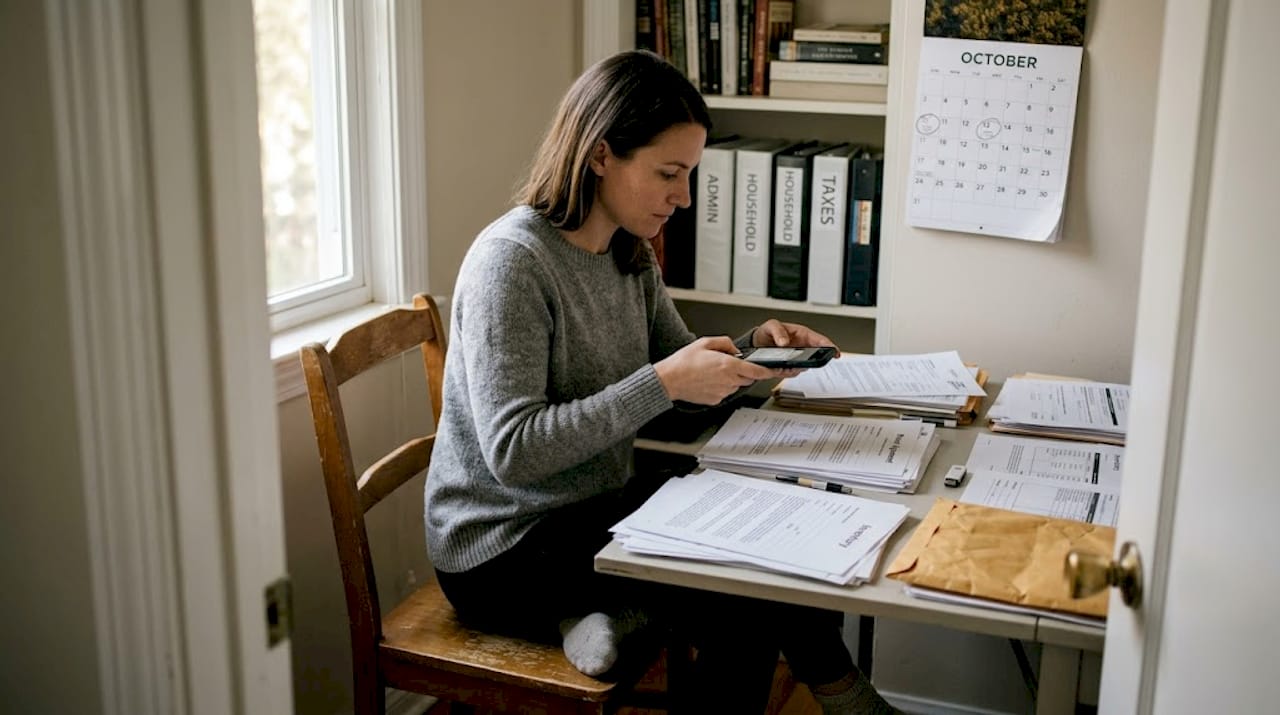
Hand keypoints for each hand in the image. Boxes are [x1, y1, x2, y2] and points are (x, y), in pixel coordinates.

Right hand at [654, 336, 778, 404]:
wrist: (669, 380)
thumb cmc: (683, 363)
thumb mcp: (705, 342)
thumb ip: (725, 343)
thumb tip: (735, 349)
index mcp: (728, 365)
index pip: (757, 371)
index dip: (769, 371)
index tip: (777, 370)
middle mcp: (728, 380)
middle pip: (748, 378)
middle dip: (745, 371)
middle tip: (730, 365)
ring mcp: (723, 392)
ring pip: (737, 385)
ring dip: (732, 378)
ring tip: (713, 371)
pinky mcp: (716, 400)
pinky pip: (725, 392)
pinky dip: (721, 386)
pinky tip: (708, 380)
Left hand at [751, 320, 840, 377]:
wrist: (756, 344)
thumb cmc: (767, 332)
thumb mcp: (771, 326)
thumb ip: (778, 331)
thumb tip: (784, 341)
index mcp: (802, 334)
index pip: (820, 340)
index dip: (829, 346)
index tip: (835, 352)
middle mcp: (802, 347)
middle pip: (815, 356)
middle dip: (811, 361)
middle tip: (804, 362)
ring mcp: (796, 358)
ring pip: (804, 367)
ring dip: (796, 368)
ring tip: (785, 365)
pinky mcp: (789, 367)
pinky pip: (793, 373)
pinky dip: (787, 372)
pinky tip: (780, 368)